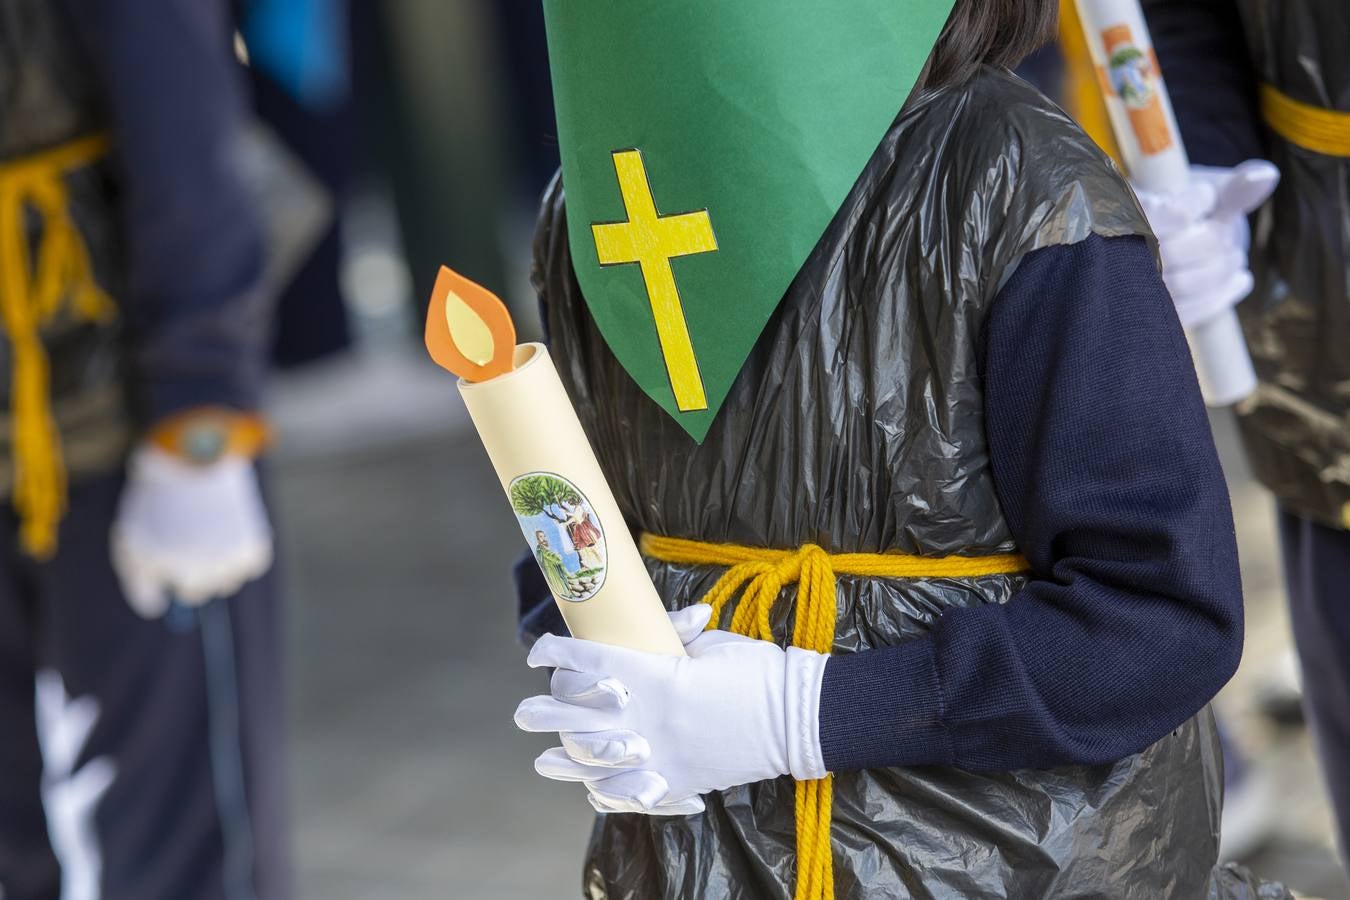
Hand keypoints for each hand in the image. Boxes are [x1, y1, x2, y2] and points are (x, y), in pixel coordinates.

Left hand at [111, 444, 272, 618]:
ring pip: (225, 582)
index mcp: (166, 570)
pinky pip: (248, 567)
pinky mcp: (254, 550)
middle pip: (196, 593)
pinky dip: (240, 551)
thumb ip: (139, 582)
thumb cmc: (160, 501)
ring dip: (216, 563)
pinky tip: (228, 528)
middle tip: (188, 537)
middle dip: (190, 570)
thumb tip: (155, 610)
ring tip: (208, 530)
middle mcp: (199, 571)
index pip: (164, 598)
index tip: (163, 555)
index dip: (162, 577)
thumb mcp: (132, 539)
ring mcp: (229, 561)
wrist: (198, 459)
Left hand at [515, 605, 828, 815]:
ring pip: (593, 763)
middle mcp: (647, 718)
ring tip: (543, 760)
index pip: (587, 663)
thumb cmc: (757, 671)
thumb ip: (673, 639)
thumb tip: (657, 629)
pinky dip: (606, 792)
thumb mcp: (712, 644)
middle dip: (544, 713)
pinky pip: (629, 793)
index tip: (540, 652)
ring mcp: (659, 755)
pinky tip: (590, 789)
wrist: (798, 718)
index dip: (555, 655)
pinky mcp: (677, 782)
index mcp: (654, 675)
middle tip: (524, 712)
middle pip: (576, 717)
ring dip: (562, 761)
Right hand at [1133, 160, 1278, 328]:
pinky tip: (1239, 279)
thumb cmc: (1176, 207)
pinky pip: (1186, 311)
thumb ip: (1231, 185)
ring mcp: (1129, 289)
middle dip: (1215, 238)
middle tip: (1225, 227)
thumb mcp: (1198, 187)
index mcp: (1120, 214)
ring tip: (1234, 254)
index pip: (1173, 214)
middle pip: (1177, 252)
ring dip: (1222, 267)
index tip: (1205, 194)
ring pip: (1184, 284)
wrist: (1151, 238)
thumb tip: (1268, 175)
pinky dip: (1221, 294)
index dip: (1201, 202)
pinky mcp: (1146, 315)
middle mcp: (1118, 254)